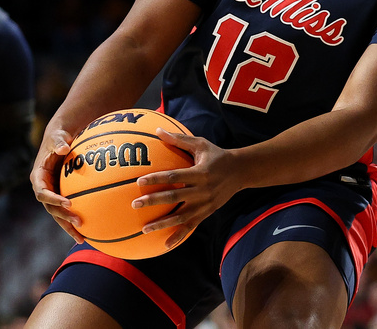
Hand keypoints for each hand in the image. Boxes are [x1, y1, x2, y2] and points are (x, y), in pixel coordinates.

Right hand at [30, 127, 83, 243]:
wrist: (60, 141)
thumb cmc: (59, 137)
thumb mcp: (57, 137)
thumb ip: (58, 142)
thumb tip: (64, 147)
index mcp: (38, 177)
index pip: (42, 192)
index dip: (53, 199)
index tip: (68, 203)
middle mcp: (44, 189)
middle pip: (51, 208)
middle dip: (63, 217)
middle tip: (79, 222)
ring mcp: (52, 194)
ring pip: (59, 215)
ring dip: (69, 226)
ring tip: (82, 238)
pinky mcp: (61, 197)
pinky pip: (68, 211)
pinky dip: (75, 221)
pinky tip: (89, 232)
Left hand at [133, 129, 240, 249]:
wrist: (240, 171)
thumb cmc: (217, 155)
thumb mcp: (200, 144)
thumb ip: (179, 140)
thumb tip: (158, 131)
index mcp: (200, 172)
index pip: (175, 176)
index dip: (157, 179)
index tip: (140, 181)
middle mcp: (202, 190)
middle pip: (174, 197)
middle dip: (154, 201)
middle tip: (135, 204)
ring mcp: (205, 204)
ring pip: (181, 216)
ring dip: (162, 223)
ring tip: (144, 229)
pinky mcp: (207, 213)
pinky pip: (191, 226)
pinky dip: (178, 236)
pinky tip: (165, 245)